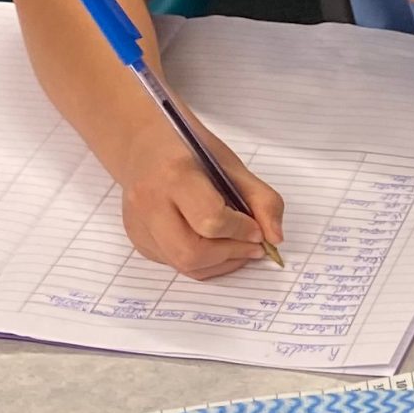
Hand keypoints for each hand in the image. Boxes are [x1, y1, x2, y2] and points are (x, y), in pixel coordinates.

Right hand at [118, 122, 284, 278]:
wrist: (144, 147)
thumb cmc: (190, 152)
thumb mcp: (230, 165)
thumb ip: (261, 199)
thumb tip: (274, 239)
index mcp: (174, 175)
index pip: (211, 220)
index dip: (241, 230)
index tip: (257, 229)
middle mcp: (149, 203)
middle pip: (192, 252)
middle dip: (231, 254)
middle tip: (253, 246)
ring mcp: (140, 225)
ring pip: (184, 265)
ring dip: (221, 263)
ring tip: (238, 247)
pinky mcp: (139, 240)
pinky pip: (176, 264)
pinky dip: (204, 262)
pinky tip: (216, 245)